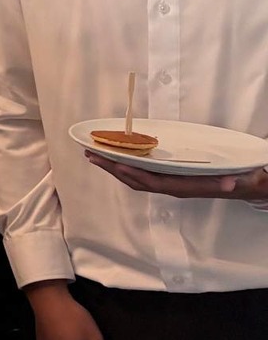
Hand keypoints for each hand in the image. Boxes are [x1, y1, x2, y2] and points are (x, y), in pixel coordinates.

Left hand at [85, 150, 267, 202]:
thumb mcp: (240, 180)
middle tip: (90, 153)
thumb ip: (233, 182)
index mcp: (185, 186)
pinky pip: (143, 172)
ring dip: (115, 166)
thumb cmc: (241, 179)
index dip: (132, 173)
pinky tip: (118, 156)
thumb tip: (228, 185)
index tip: (113, 163)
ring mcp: (170, 182)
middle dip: (112, 168)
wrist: (248, 185)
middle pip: (136, 180)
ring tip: (95, 154)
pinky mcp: (170, 177)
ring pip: (136, 177)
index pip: (152, 182)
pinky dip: (127, 164)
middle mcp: (173, 186)